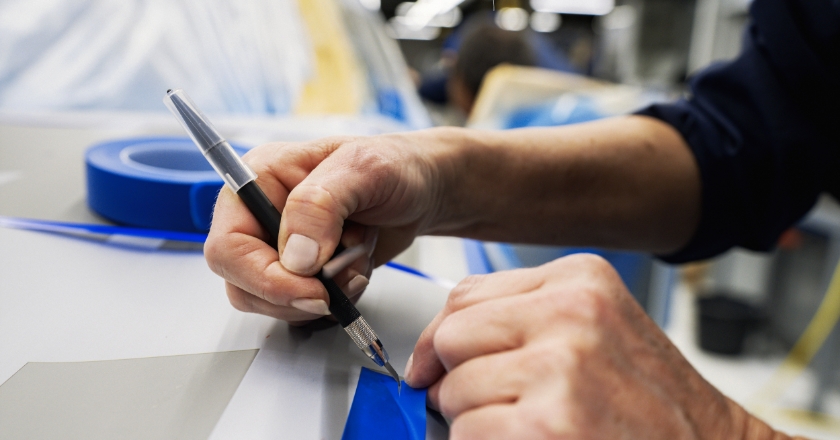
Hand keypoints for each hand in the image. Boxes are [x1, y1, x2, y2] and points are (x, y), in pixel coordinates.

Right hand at [204, 130, 453, 323]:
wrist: (424, 189)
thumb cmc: (396, 165)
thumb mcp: (363, 170)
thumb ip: (322, 205)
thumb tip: (294, 255)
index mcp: (258, 180)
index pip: (227, 246)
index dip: (263, 277)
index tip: (311, 290)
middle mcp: (260, 215)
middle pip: (243, 283)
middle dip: (297, 292)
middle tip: (340, 282)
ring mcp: (279, 247)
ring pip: (272, 301)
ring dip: (323, 294)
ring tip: (356, 257)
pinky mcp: (302, 272)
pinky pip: (302, 307)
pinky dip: (337, 300)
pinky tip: (356, 267)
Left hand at [405, 254, 793, 439]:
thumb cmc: (654, 404)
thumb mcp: (597, 329)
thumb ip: (522, 320)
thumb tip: (433, 349)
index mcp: (579, 282)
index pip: (466, 294)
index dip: (440, 338)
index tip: (434, 363)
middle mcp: (571, 314)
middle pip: (452, 338)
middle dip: (457, 380)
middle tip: (500, 404)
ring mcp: (560, 369)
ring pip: (453, 391)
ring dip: (476, 421)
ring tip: (533, 426)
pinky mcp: (547, 425)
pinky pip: (467, 433)